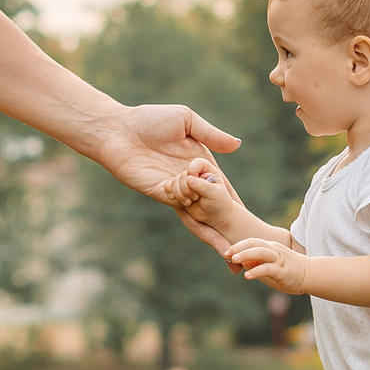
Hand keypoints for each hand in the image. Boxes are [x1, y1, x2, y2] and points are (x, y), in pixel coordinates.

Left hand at [86, 104, 242, 250]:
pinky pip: (182, 204)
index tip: (251, 219)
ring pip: (199, 212)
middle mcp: (189, 179)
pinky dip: (196, 216)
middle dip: (228, 226)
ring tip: (232, 249)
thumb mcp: (186, 121)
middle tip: (249, 247)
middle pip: (213, 206)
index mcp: (199, 163)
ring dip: (214, 229)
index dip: (236, 202)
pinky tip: (211, 232)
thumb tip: (238, 144)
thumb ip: (211, 134)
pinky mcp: (160, 193)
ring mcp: (174, 188)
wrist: (117, 130)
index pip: (221, 187)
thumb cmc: (148, 120)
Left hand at [226, 238, 311, 295]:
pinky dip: (257, 270)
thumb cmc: (287, 270)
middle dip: (240, 247)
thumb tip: (241, 262)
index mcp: (270, 247)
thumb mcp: (269, 265)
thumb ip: (256, 262)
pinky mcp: (283, 271)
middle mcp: (274, 250)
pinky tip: (247, 275)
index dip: (238, 245)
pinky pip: (269, 268)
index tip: (226, 252)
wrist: (309, 274)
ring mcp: (279, 259)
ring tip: (235, 259)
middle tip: (227, 254)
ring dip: (247, 254)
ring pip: (262, 252)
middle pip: (255, 243)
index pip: (252, 241)